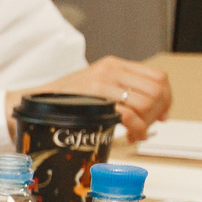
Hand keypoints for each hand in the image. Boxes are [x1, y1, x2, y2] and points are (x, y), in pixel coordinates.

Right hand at [14, 56, 172, 142]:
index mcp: (115, 64)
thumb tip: (157, 110)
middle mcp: (111, 69)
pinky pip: (129, 114)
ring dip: (146, 124)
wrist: (35, 103)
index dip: (167, 98)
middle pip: (156, 90)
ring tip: (137, 134)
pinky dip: (137, 129)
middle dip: (157, 114)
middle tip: (147, 127)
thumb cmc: (65, 100)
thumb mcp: (96, 87)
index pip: (158, 77)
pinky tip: (131, 136)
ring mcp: (102, 82)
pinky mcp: (94, 96)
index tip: (163, 115)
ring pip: (145, 102)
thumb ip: (122, 91)